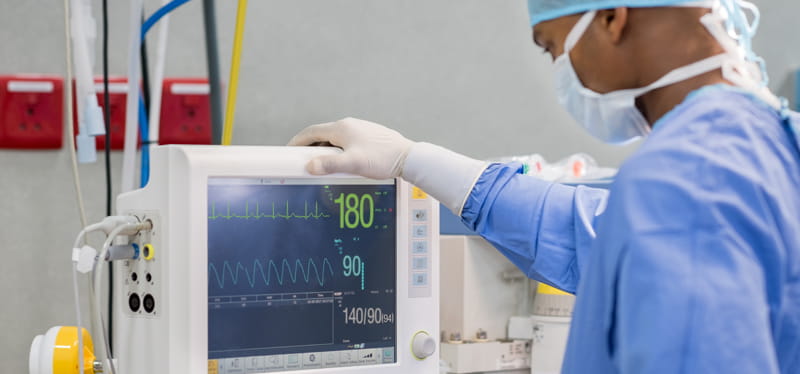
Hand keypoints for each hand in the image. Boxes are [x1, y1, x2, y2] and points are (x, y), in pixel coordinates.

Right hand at [287, 118, 412, 178]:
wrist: (407, 158)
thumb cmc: (383, 159)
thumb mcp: (353, 164)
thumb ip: (330, 165)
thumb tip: (310, 166)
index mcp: (342, 128)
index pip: (311, 132)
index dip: (297, 141)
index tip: (288, 150)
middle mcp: (350, 125)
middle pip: (322, 135)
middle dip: (310, 148)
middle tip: (303, 161)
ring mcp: (359, 130)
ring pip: (334, 140)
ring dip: (325, 151)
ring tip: (323, 166)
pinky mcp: (367, 137)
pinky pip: (346, 143)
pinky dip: (338, 152)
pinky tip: (342, 164)